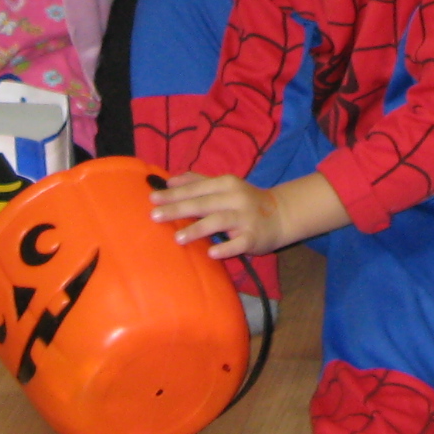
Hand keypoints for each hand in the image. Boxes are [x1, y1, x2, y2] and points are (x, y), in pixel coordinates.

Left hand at [150, 172, 292, 259]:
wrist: (281, 215)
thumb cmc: (245, 200)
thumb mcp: (225, 185)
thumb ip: (198, 181)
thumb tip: (169, 180)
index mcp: (226, 183)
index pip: (197, 187)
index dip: (175, 192)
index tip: (152, 198)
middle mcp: (236, 198)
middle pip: (204, 203)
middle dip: (178, 208)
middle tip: (155, 215)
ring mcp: (246, 218)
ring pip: (219, 221)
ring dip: (198, 229)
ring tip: (177, 238)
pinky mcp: (254, 237)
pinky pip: (238, 243)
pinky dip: (225, 248)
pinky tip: (211, 253)